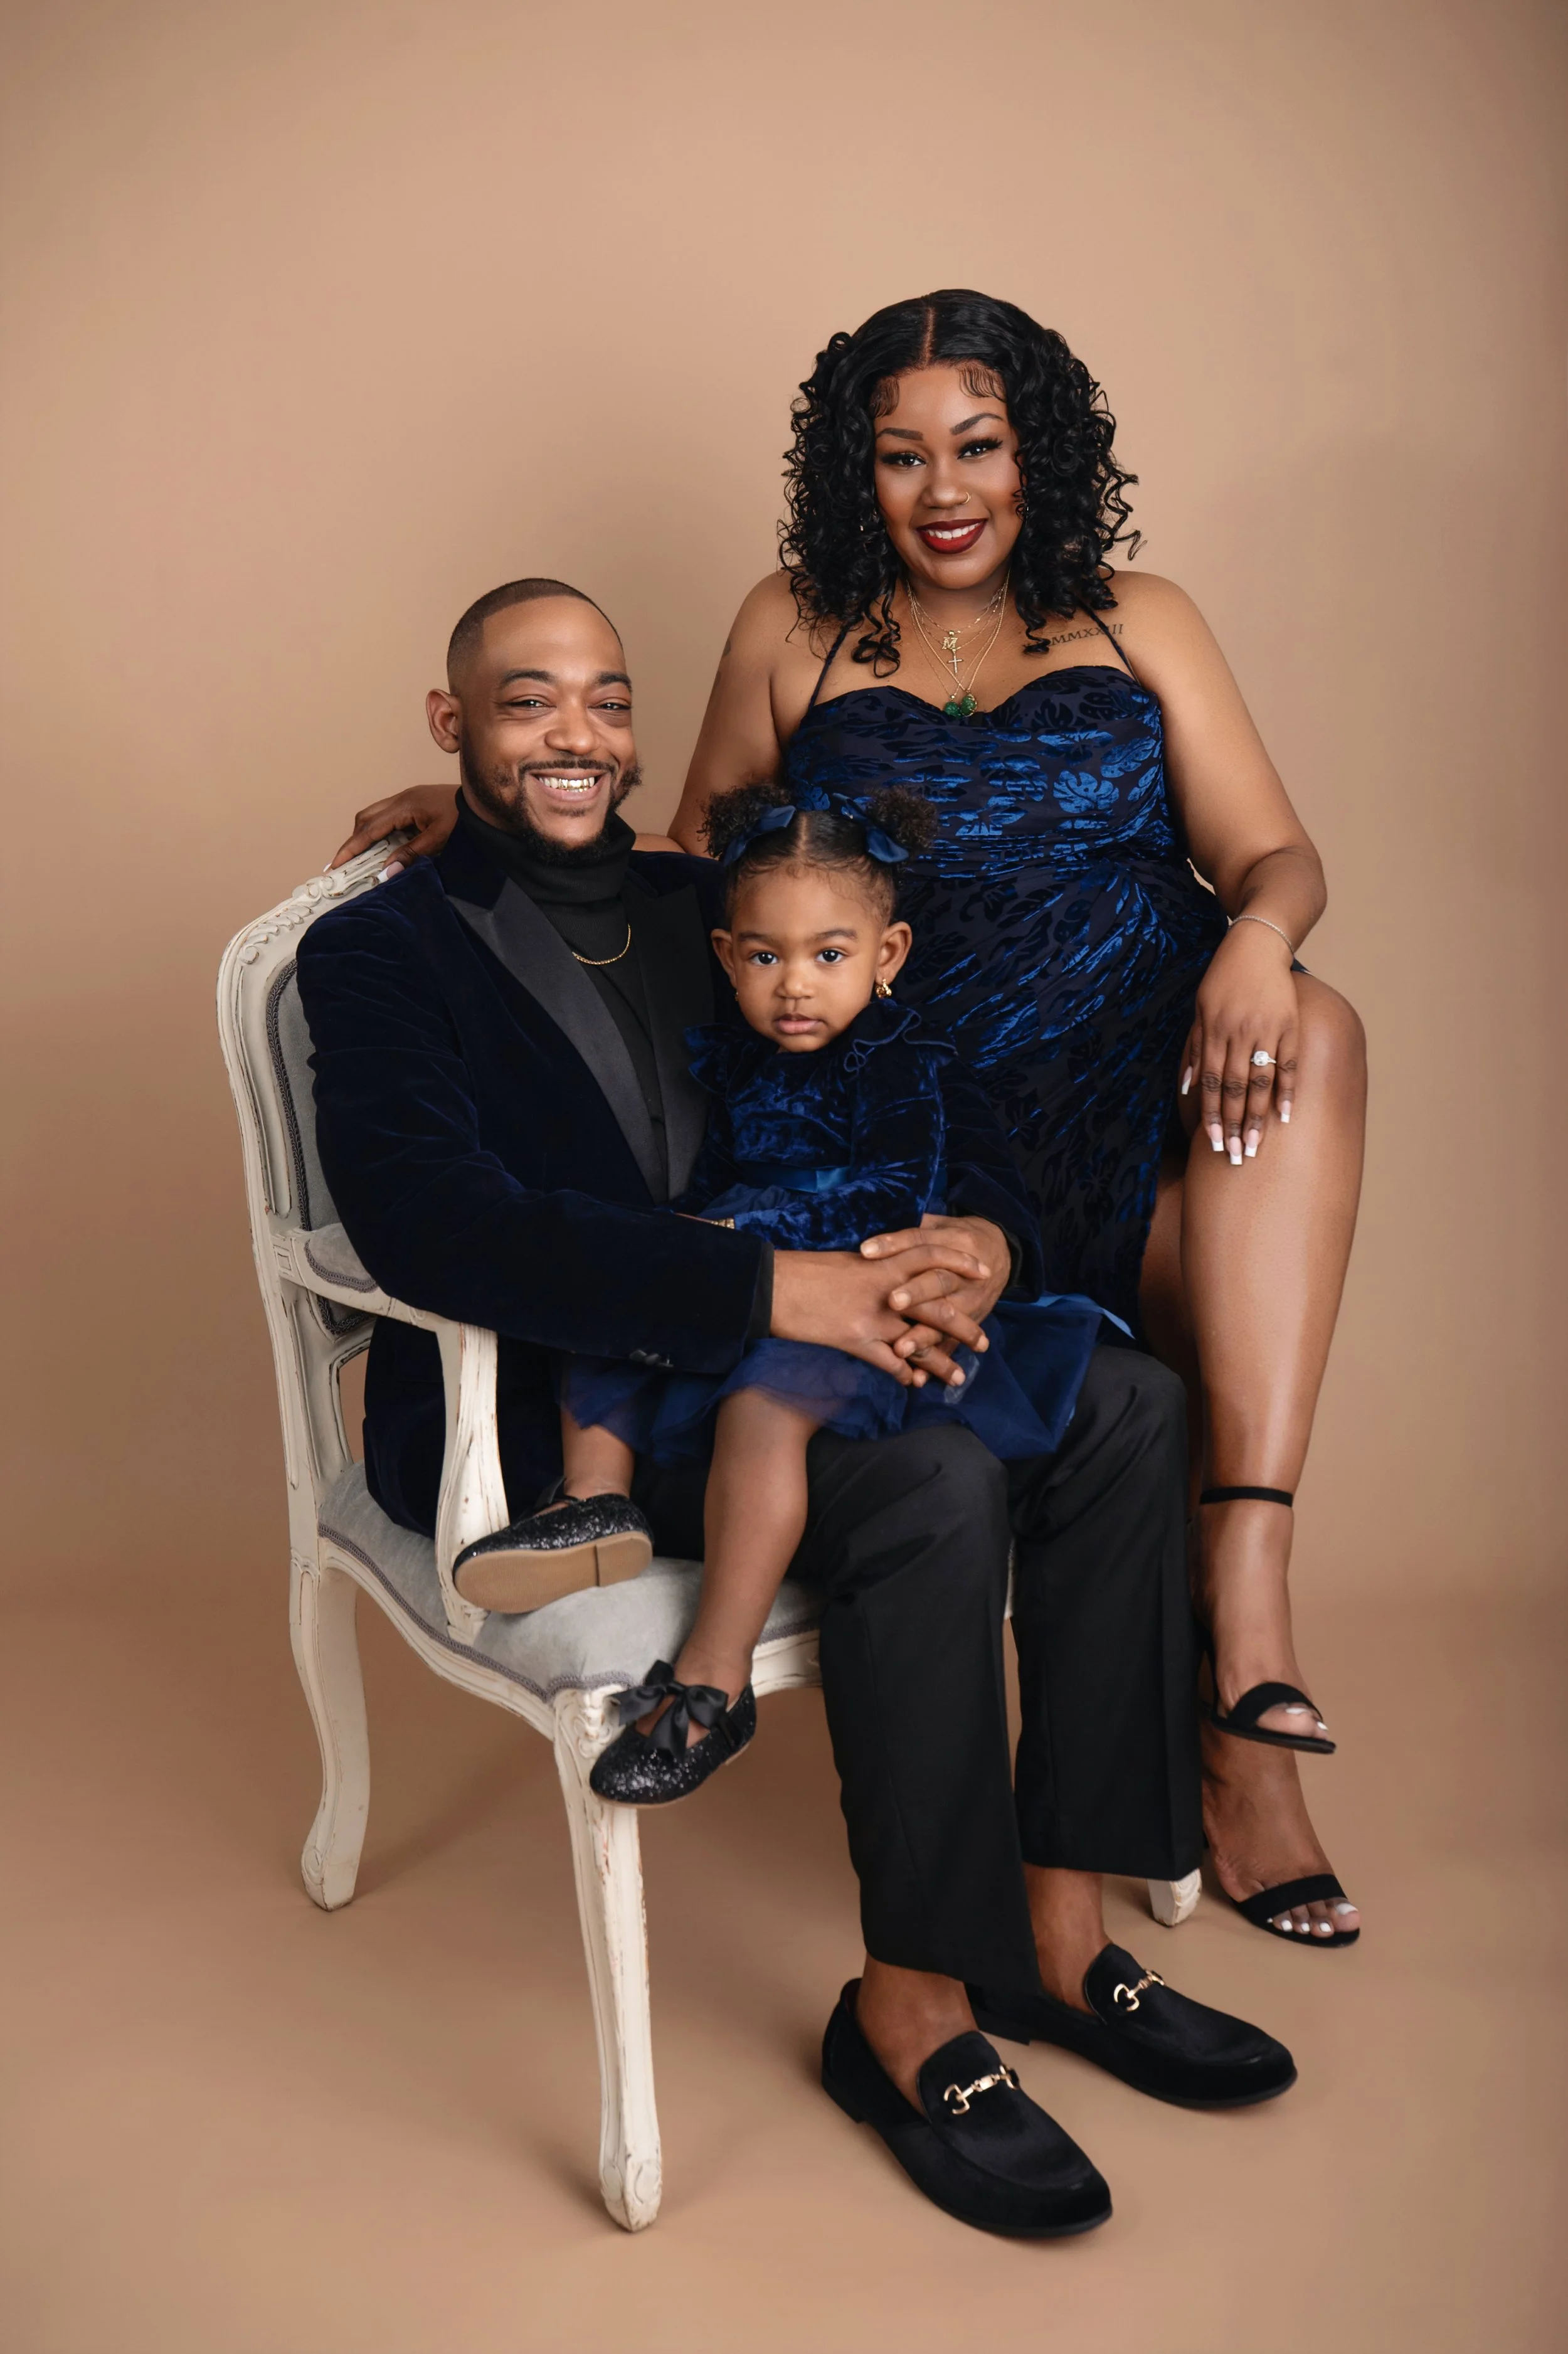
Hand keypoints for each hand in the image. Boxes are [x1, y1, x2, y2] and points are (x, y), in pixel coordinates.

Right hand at [328, 785, 458, 873]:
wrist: (482, 801)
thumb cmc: (465, 818)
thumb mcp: (439, 839)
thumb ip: (412, 854)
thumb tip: (387, 871)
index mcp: (404, 806)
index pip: (369, 829)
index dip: (351, 848)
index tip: (336, 864)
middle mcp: (401, 799)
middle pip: (365, 818)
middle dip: (354, 840)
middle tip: (345, 863)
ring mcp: (406, 798)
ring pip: (374, 815)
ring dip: (366, 835)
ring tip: (362, 858)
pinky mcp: (413, 802)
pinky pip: (387, 816)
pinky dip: (379, 831)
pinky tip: (383, 847)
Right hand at [771, 1245, 987, 1384]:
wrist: (771, 1285)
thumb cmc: (804, 1271)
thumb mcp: (846, 1263)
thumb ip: (874, 1270)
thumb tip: (892, 1275)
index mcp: (883, 1263)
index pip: (933, 1256)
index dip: (961, 1264)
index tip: (983, 1275)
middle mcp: (885, 1290)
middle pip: (939, 1308)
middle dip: (965, 1328)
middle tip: (984, 1343)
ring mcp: (873, 1317)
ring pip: (920, 1342)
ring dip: (942, 1362)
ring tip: (959, 1378)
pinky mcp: (855, 1341)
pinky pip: (890, 1363)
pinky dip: (905, 1374)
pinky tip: (914, 1383)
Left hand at [859, 1214, 1007, 1387]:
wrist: (1003, 1252)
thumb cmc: (959, 1237)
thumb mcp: (943, 1224)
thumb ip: (916, 1229)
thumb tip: (883, 1232)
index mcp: (953, 1241)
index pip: (920, 1242)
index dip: (893, 1245)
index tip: (866, 1251)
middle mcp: (963, 1272)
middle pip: (938, 1281)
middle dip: (916, 1293)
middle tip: (892, 1302)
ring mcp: (970, 1300)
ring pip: (947, 1317)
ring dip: (924, 1335)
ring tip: (901, 1350)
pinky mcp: (971, 1321)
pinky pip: (953, 1343)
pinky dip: (938, 1362)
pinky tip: (919, 1378)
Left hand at [1181, 922, 1299, 1163]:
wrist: (1257, 945)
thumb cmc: (1223, 980)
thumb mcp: (1200, 1010)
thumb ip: (1195, 1047)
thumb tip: (1186, 1086)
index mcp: (1213, 1032)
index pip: (1209, 1082)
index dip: (1210, 1115)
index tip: (1212, 1144)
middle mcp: (1237, 1034)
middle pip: (1233, 1088)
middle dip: (1232, 1125)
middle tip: (1235, 1156)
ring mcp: (1265, 1030)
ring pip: (1260, 1081)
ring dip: (1257, 1116)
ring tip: (1256, 1145)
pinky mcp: (1289, 1025)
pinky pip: (1287, 1064)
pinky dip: (1286, 1090)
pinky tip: (1285, 1116)